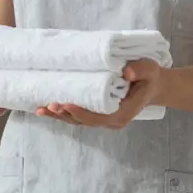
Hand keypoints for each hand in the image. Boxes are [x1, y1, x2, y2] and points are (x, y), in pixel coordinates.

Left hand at [36, 59, 164, 129]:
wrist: (152, 86)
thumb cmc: (150, 78)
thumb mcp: (150, 70)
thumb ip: (140, 70)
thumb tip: (126, 71)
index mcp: (123, 113)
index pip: (99, 118)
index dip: (81, 114)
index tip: (66, 104)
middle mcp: (112, 120)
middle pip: (84, 122)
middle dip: (65, 115)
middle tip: (48, 105)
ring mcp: (104, 119)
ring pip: (78, 121)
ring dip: (60, 116)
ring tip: (41, 109)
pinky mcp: (97, 113)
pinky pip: (79, 116)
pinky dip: (63, 113)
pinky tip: (47, 108)